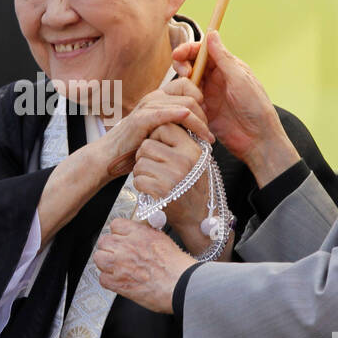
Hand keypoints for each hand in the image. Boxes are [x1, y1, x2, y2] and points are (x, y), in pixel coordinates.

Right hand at [94, 88, 210, 179]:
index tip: (205, 122)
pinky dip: (179, 115)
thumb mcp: (160, 129)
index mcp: (159, 97)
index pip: (188, 85)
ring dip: (200, 123)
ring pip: (185, 105)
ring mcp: (147, 107)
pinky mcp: (141, 120)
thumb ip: (175, 122)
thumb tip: (197, 123)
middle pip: (191, 95)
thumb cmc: (136, 145)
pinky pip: (164, 113)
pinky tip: (188, 121)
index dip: (201, 100)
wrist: (111, 155)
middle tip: (208, 135)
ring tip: (206, 139)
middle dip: (205, 115)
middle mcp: (154, 98)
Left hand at [94, 217, 194, 314]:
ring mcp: (119, 264)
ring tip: (116, 268)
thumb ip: (146, 235)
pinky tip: (119, 281)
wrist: (181, 285)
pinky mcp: (118, 282)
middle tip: (118, 255)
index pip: (115, 225)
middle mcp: (126, 246)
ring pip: (98, 258)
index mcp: (139, 233)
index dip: (117, 233)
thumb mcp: (162, 239)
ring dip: (105, 263)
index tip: (120, 239)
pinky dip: (109, 281)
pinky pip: (102, 278)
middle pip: (104, 241)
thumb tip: (139, 235)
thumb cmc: (177, 267)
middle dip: (109, 248)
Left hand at [132, 122, 209, 249]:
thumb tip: (163, 120)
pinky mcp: (161, 191)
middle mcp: (184, 160)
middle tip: (155, 167)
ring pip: (140, 163)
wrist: (199, 217)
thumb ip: (182, 141)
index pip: (164, 127)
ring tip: (155, 179)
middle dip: (145, 156)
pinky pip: (138, 179)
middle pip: (147, 145)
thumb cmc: (193, 185)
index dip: (156, 136)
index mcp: (192, 148)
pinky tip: (152, 190)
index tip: (160, 148)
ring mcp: (173, 175)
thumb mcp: (195, 159)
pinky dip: (141, 185)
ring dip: (142, 172)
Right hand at [171, 31, 299, 184]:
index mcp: (226, 67)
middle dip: (182, 64)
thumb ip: (223, 58)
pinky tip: (186, 104)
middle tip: (182, 73)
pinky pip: (186, 100)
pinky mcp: (202, 110)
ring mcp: (207, 94)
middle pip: (191, 64)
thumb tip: (212, 33)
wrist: (257, 139)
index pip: (203, 51)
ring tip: (186, 91)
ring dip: (182, 83)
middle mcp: (215, 78)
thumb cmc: (255, 107)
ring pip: (186, 82)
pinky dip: (182, 99)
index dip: (189, 50)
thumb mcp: (239, 79)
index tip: (179, 54)